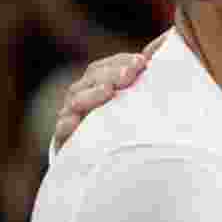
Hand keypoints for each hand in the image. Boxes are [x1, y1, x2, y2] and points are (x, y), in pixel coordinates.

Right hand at [55, 34, 164, 148]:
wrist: (110, 174)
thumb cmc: (131, 133)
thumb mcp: (142, 106)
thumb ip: (146, 81)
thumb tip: (159, 48)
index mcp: (98, 88)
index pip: (104, 68)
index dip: (121, 62)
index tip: (142, 61)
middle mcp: (83, 101)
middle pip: (91, 81)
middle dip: (112, 74)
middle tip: (130, 73)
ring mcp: (72, 120)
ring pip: (76, 101)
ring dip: (92, 94)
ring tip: (108, 90)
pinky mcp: (67, 144)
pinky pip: (62, 133)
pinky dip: (66, 126)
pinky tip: (74, 122)